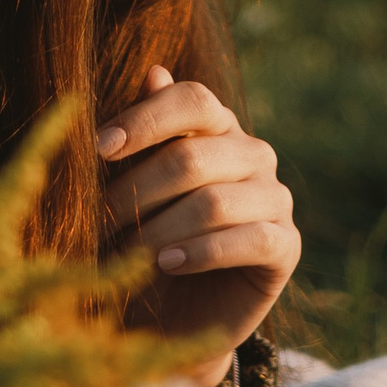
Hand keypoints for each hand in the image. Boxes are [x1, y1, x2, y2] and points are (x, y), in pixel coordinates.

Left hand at [97, 67, 299, 380]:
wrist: (169, 316)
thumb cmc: (142, 241)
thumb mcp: (131, 189)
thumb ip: (142, 137)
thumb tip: (153, 70)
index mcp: (216, 128)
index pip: (193, 99)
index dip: (145, 119)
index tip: (99, 148)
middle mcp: (253, 155)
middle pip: (195, 155)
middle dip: (138, 190)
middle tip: (100, 220)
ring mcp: (275, 199)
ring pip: (216, 201)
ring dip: (160, 229)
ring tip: (127, 253)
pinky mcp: (287, 246)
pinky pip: (250, 239)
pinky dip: (201, 252)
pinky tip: (167, 265)